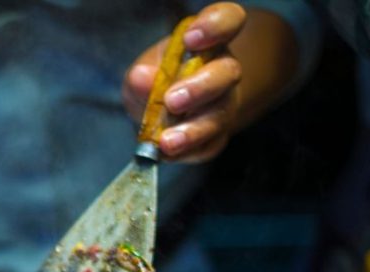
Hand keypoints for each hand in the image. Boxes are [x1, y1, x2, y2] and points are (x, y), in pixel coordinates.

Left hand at [122, 3, 245, 162]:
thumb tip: (142, 79)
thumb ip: (141, 75)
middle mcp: (223, 70)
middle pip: (227, 73)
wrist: (164, 112)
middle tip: (172, 101)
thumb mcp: (143, 72)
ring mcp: (225, 104)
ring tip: (166, 141)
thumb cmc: (157, 80)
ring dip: (193, 129)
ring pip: (220, 115)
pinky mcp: (218, 135)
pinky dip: (187, 152)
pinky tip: (167, 154)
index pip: (228, 20)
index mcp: (209, 41)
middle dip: (200, 88)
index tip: (192, 38)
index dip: (216, 26)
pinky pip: (209, 145)